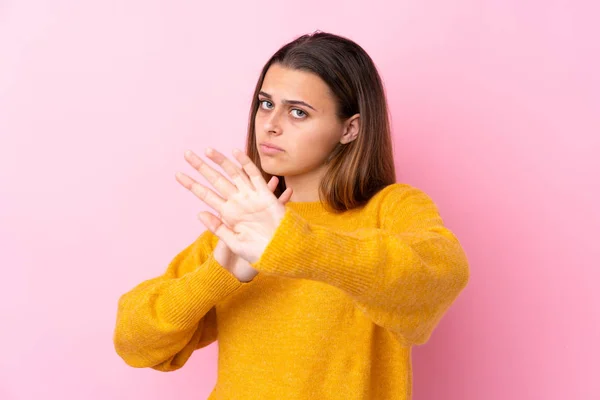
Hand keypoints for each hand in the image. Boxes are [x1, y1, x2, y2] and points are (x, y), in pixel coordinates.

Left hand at [175, 147, 292, 264]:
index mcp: (227, 213)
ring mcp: (250, 196)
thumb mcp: (233, 243)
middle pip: (215, 180)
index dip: (192, 184)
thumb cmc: (258, 252)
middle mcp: (237, 202)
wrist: (281, 253)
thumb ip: (218, 228)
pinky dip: (245, 163)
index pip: (205, 195)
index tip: (178, 175)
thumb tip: (200, 213)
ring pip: (233, 173)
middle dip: (201, 167)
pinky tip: (235, 151)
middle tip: (187, 154)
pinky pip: (254, 175)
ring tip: (207, 150)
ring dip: (220, 161)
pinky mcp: (265, 195)